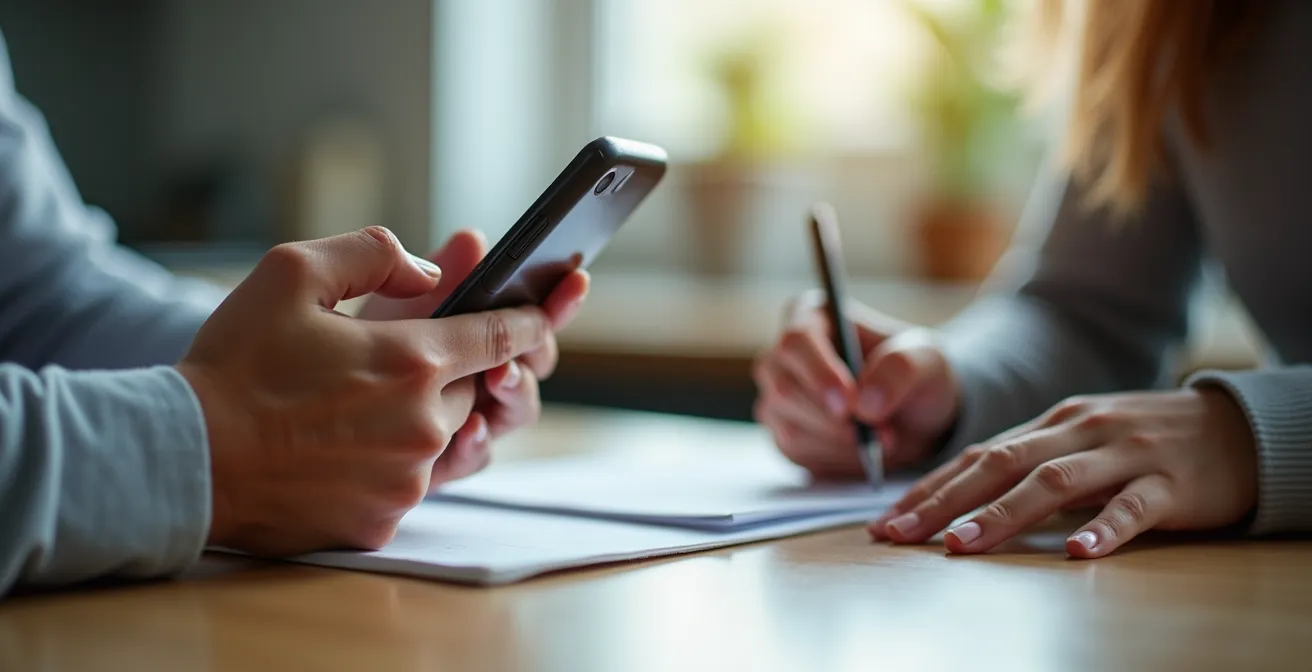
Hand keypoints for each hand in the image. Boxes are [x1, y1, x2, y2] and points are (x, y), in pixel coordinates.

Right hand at [179, 226, 554, 554]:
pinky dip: (380, 464)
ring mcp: (406, 481)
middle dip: (436, 372)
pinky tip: (329, 450)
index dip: (530, 322)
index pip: (502, 337)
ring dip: (407, 420)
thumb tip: (430, 272)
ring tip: (339, 408)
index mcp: (413, 362)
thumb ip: (374, 255)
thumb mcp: (292, 272)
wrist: (185, 457)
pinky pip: (404, 485)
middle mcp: (424, 426)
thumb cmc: (235, 363)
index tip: (547, 314)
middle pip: (466, 389)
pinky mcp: (381, 522)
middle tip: (375, 363)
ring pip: (435, 439)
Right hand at [753, 290, 959, 478]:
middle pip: (785, 389)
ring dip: (842, 442)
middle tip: (884, 434)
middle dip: (836, 420)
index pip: (797, 342)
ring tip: (883, 439)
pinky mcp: (782, 433)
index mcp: (811, 317)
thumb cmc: (915, 373)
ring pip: (791, 427)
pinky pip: (796, 453)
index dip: (819, 374)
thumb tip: (865, 404)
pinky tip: (862, 448)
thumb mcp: (925, 360)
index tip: (848, 405)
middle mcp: (784, 356)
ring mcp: (778, 397)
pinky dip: (835, 458)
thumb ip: (899, 370)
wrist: (916, 414)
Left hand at [870, 389, 1257, 557]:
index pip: (978, 455)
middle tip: (900, 534)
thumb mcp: (1080, 441)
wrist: (1235, 427)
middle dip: (944, 501)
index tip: (887, 520)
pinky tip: (1076, 551)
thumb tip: (962, 493)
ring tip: (962, 544)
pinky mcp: (1172, 483)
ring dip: (1003, 513)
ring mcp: (1125, 454)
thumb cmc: (1144, 440)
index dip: (930, 488)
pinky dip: (1103, 528)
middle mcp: (1080, 431)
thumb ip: (1030, 460)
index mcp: (1053, 423)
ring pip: (1054, 481)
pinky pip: (1133, 507)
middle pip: (1001, 464)